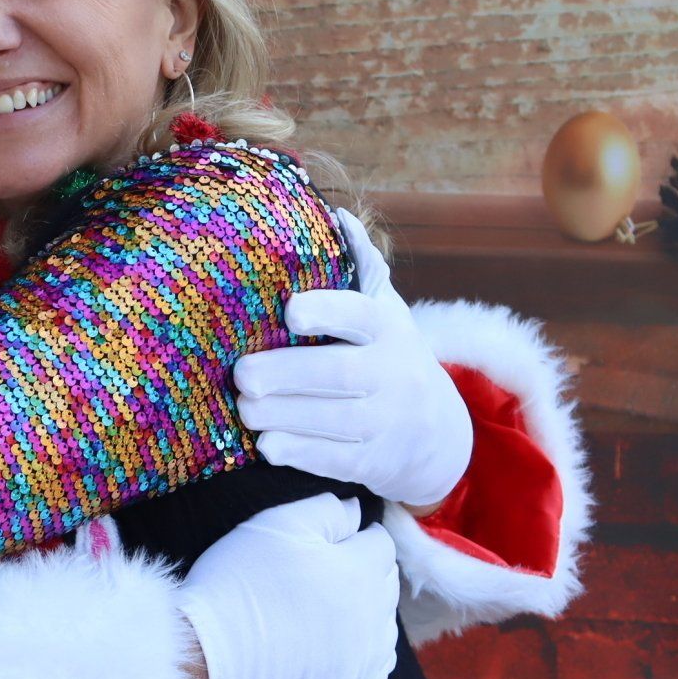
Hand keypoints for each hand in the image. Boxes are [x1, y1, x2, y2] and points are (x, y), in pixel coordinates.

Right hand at [175, 493, 398, 678]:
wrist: (207, 664)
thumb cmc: (238, 585)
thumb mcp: (276, 525)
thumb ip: (326, 510)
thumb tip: (358, 509)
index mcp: (362, 571)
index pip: (381, 544)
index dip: (355, 536)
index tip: (328, 541)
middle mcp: (375, 617)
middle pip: (385, 584)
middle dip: (363, 572)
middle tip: (320, 573)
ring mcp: (366, 661)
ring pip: (382, 628)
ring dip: (363, 615)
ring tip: (321, 612)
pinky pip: (372, 669)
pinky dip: (359, 655)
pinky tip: (327, 648)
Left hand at [233, 207, 472, 508]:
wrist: (436, 435)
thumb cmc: (388, 358)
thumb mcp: (383, 312)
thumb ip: (359, 270)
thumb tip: (337, 216)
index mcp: (389, 328)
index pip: (361, 315)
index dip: (326, 311)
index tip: (289, 311)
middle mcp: (394, 374)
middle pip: (339, 373)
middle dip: (285, 374)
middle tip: (241, 374)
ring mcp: (388, 421)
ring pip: (333, 419)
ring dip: (281, 414)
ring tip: (243, 407)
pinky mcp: (376, 461)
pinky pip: (334, 459)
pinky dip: (298, 452)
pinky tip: (267, 444)